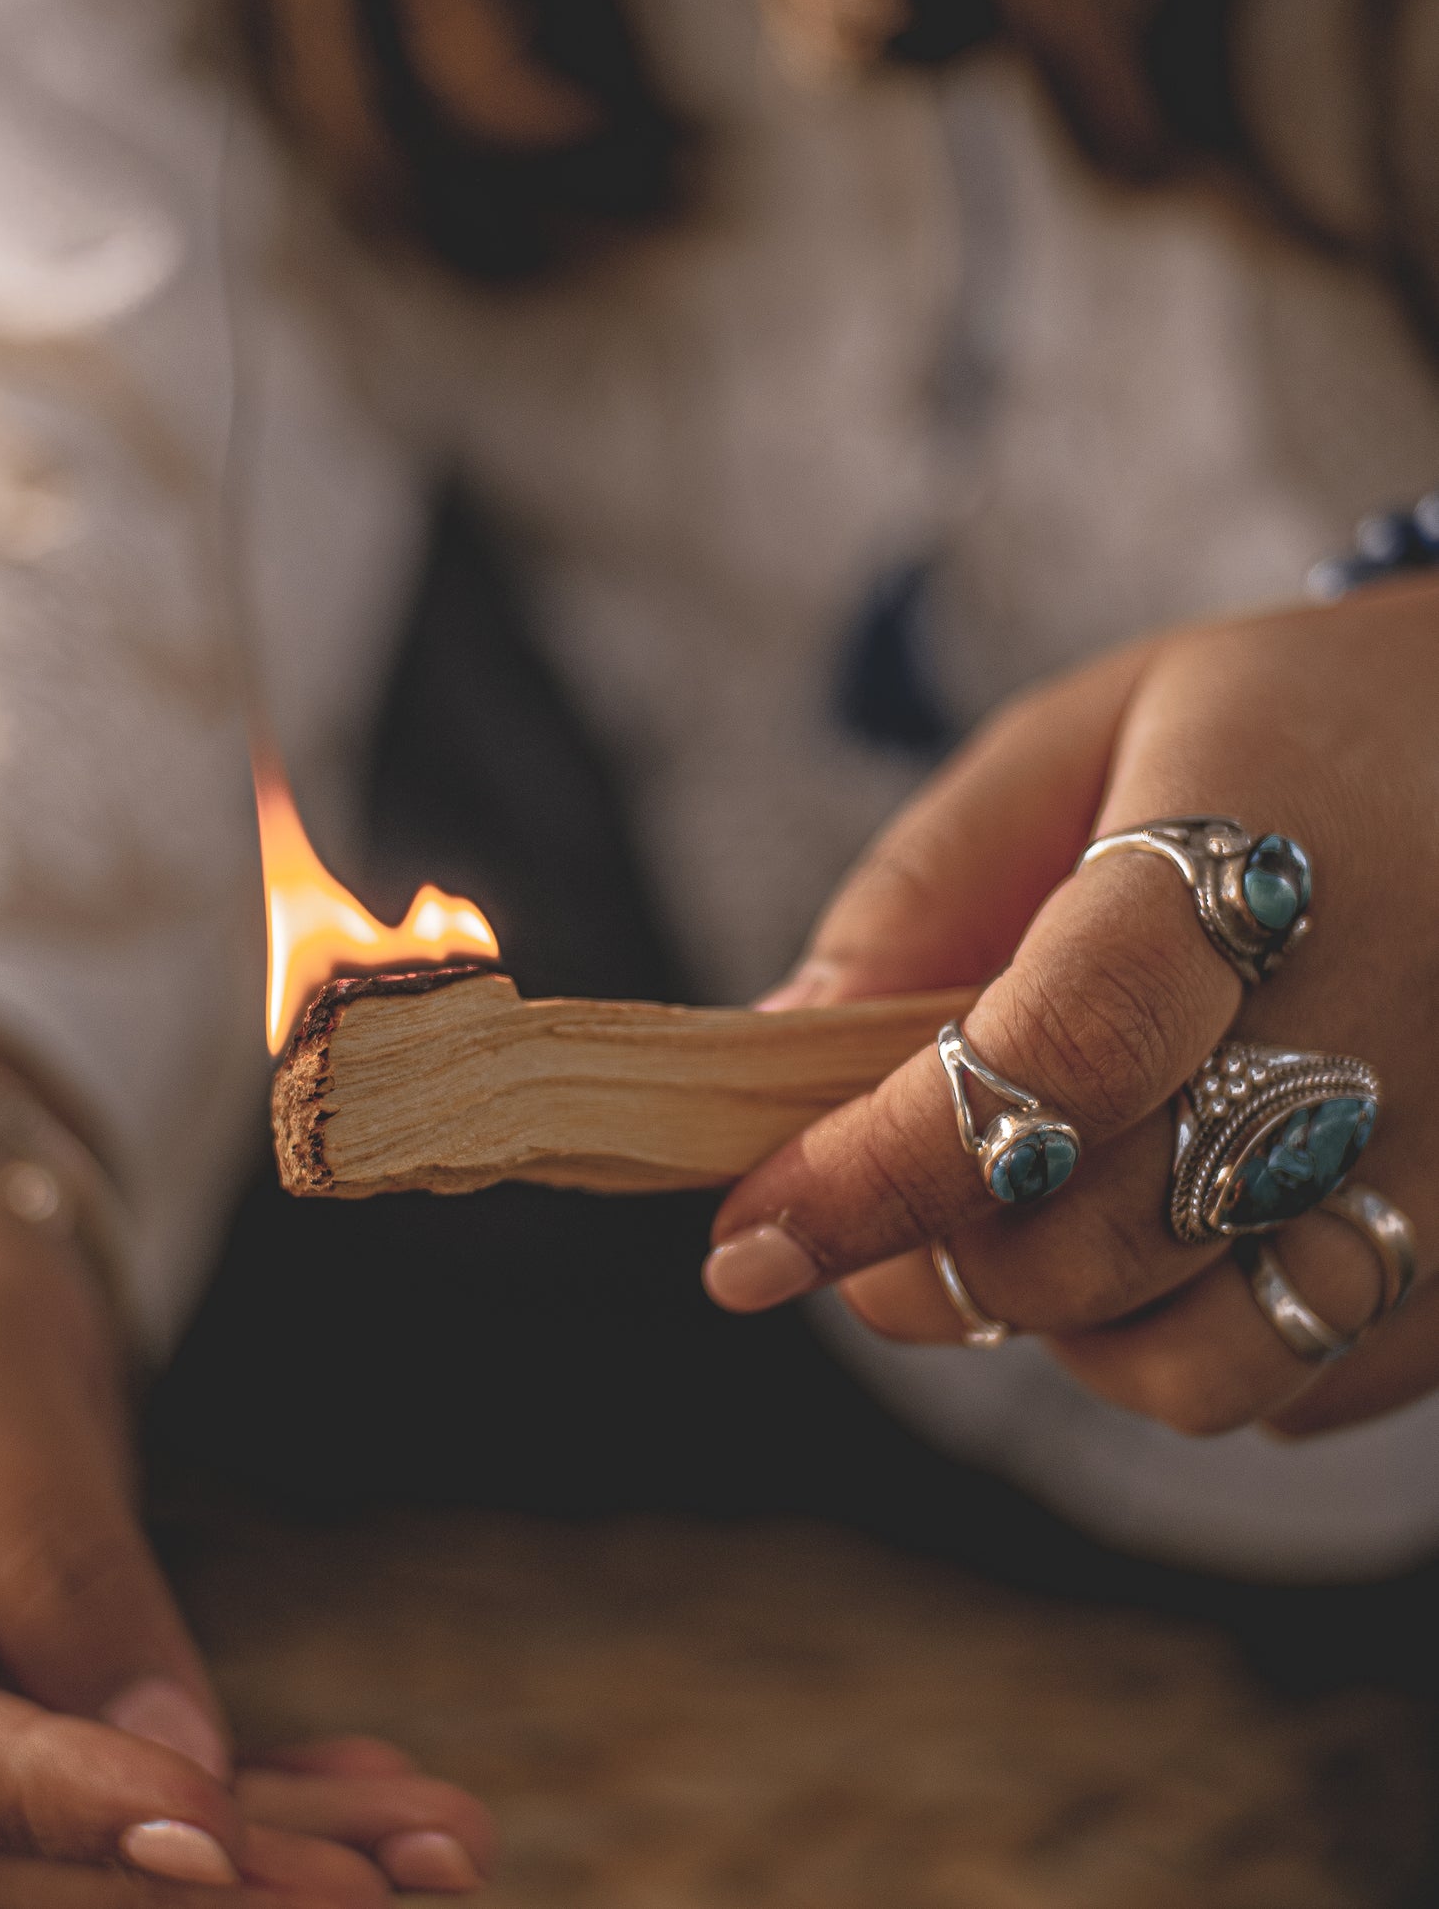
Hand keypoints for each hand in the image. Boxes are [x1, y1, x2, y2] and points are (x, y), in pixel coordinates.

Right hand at [0, 1207, 492, 1900]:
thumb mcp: (17, 1427)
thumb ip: (64, 1583)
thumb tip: (175, 1762)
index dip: (83, 1816)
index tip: (210, 1839)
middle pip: (61, 1843)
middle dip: (237, 1863)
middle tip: (398, 1870)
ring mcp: (5, 1730)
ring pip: (138, 1815)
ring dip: (291, 1834)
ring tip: (449, 1839)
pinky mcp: (61, 1708)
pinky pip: (162, 1770)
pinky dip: (267, 1783)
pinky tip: (382, 1787)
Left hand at [704, 579, 1438, 1438]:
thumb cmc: (1279, 734)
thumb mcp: (1090, 732)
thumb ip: (927, 883)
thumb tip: (779, 1044)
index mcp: (1261, 850)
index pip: (1058, 1053)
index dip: (882, 1167)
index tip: (748, 1240)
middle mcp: (1383, 1021)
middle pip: (1092, 1240)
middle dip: (930, 1258)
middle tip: (874, 1202)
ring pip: (1193, 1368)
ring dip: (1059, 1326)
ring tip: (1052, 1202)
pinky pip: (1295, 1392)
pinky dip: (1190, 1344)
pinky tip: (1185, 1220)